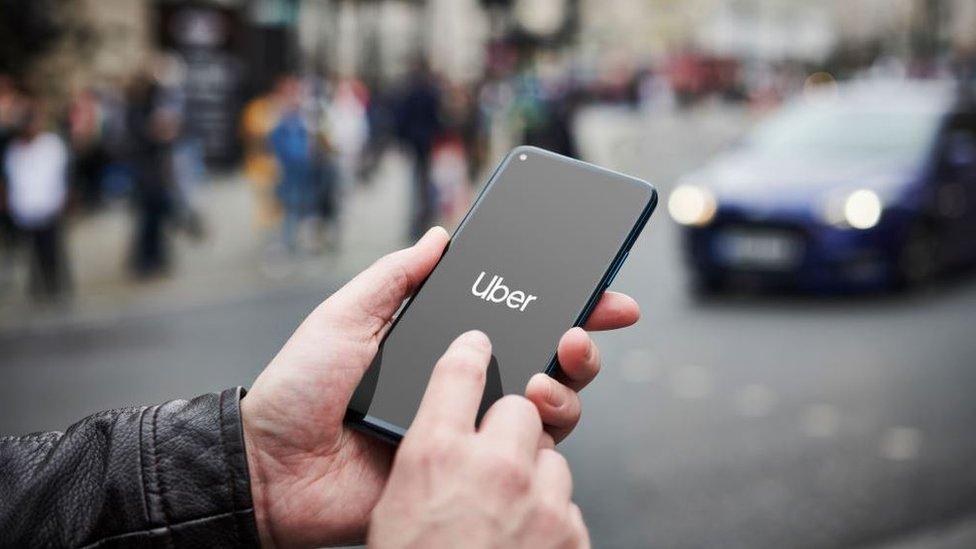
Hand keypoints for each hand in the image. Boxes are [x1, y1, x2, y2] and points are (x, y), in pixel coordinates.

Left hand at [241, 227, 638, 546]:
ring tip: (549, 371)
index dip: (560, 303)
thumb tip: (441, 235)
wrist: (273, 468)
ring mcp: (468, 429)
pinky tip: (534, 413)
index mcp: (439, 346)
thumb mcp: (345, 318)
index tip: (600, 290)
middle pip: (544, 360)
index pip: (512, 319)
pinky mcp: (466, 470)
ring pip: (547, 407)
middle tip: (588, 327)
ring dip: (568, 384)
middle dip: (582, 340)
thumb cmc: (300, 389)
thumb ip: (395, 277)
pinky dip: (543, 434)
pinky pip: (524, 455)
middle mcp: (463, 385)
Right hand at [369, 330, 588, 547]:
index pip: (460, 372)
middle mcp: (494, 469)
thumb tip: (442, 434)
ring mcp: (540, 503)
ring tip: (504, 505)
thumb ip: (420, 456)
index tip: (478, 343)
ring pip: (552, 457)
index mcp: (438, 456)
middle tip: (495, 452)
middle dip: (515, 422)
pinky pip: (567, 505)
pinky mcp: (570, 536)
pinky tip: (522, 531)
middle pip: (523, 407)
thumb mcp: (390, 507)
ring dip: (533, 475)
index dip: (471, 351)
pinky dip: (548, 516)